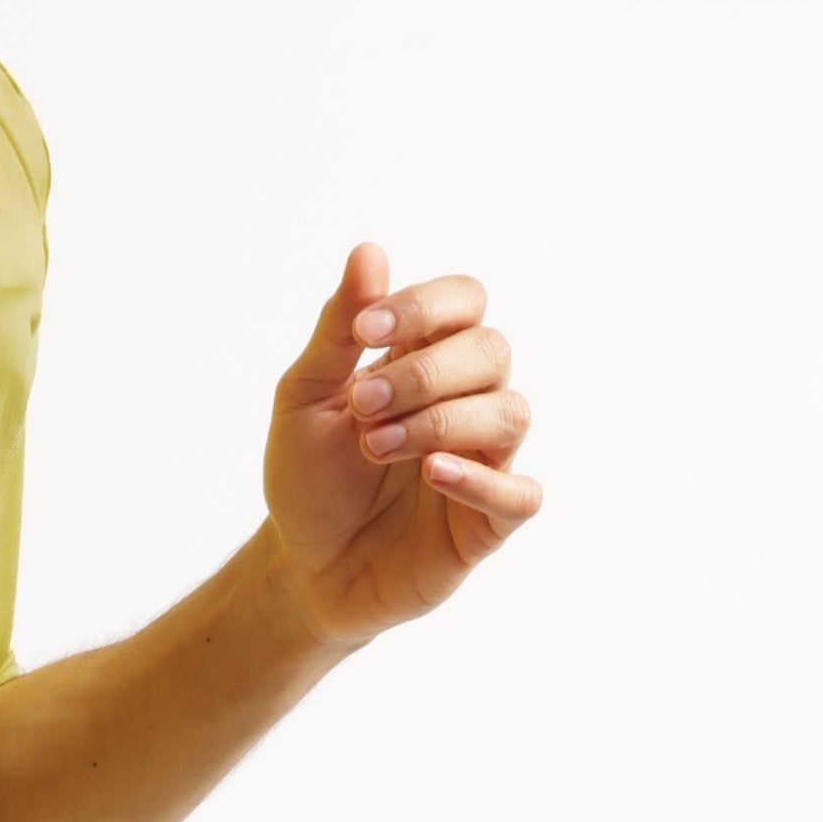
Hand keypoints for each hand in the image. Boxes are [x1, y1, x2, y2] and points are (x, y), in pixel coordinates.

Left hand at [259, 238, 539, 647]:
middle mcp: (467, 402)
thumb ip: (338, 330)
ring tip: (376, 445)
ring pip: (510, 414)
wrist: (301, 569)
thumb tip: (369, 252)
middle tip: (361, 406)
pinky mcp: (486, 524)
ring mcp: (483, 462)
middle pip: (492, 351)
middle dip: (424, 372)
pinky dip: (482, 480)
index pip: (464, 302)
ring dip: (442, 420)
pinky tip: (433, 473)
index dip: (424, 305)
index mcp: (427, 360)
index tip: (363, 331)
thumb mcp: (305, 399)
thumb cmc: (309, 479)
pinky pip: (521, 494)